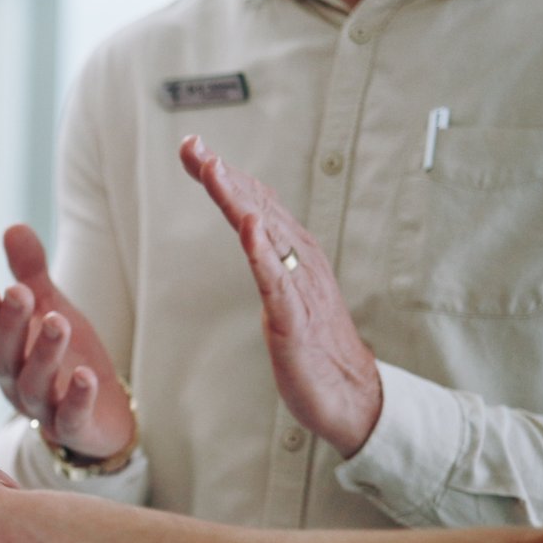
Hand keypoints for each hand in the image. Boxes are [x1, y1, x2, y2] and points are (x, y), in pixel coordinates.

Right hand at [0, 225, 134, 460]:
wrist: (100, 412)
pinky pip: (70, 418)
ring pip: (33, 384)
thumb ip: (30, 272)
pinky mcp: (74, 426)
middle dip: (10, 323)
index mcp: (2, 351)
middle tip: (19, 292)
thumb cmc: (64, 355)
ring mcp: (42, 407)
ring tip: (59, 321)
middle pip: (3, 355)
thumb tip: (13, 226)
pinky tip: (86, 375)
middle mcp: (14, 380)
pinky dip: (76, 398)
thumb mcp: (48, 307)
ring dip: (43, 353)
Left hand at [180, 136, 382, 456]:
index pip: (255, 205)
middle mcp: (299, 262)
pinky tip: (251, 228)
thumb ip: (268, 258)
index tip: (192, 148)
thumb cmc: (313, 346)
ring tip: (214, 170)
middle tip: (193, 146)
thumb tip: (252, 223)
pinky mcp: (296, 320)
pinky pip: (277, 282)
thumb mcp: (283, 293)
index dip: (224, 176)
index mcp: (293, 255)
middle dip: (223, 176)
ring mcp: (299, 289)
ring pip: (266, 235)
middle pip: (257, 209)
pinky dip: (263, 253)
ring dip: (239, 201)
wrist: (350, 396)